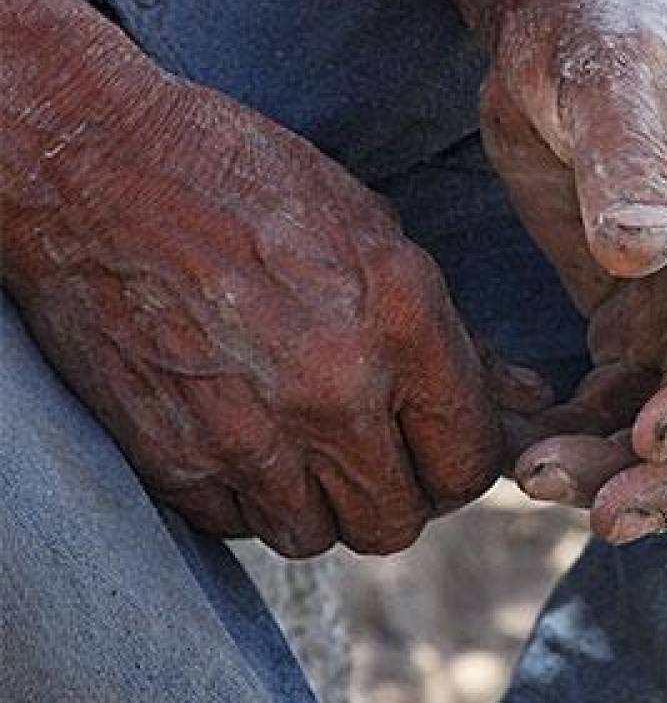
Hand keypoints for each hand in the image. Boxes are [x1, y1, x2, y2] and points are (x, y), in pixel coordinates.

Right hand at [3, 74, 546, 556]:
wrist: (101, 166)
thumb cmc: (250, 182)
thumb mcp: (377, 233)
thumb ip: (457, 336)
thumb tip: (528, 400)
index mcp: (402, 321)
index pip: (469, 459)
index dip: (463, 463)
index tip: (443, 449)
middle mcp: (335, 389)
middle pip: (396, 519)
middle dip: (396, 494)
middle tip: (377, 455)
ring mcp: (250, 432)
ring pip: (316, 535)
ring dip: (319, 503)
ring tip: (304, 442)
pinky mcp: (175, 457)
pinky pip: (236, 525)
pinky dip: (245, 497)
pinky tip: (241, 434)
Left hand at [481, 0, 666, 542]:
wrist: (560, 12)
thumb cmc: (590, 23)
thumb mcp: (604, 73)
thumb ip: (626, 159)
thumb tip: (641, 256)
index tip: (650, 434)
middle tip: (604, 514)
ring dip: (636, 465)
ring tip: (539, 483)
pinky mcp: (662, 307)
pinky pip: (641, 397)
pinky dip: (596, 436)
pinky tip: (533, 445)